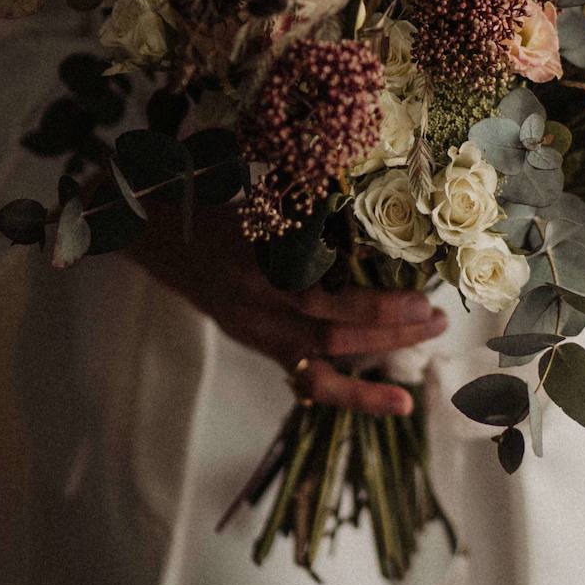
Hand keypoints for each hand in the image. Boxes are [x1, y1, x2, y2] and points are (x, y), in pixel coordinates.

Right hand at [131, 200, 446, 416]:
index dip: (373, 305)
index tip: (420, 296)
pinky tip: (387, 401)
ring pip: (318, 366)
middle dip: (389, 333)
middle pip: (329, 335)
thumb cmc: (201, 193)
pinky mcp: (250, 339)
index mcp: (250, 263)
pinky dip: (346, 392)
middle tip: (438, 319)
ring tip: (420, 359)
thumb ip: (299, 196)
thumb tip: (364, 186)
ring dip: (374, 366)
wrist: (146, 227)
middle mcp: (251, 306)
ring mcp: (249, 328)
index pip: (320, 298)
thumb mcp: (246, 183)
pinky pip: (303, 376)